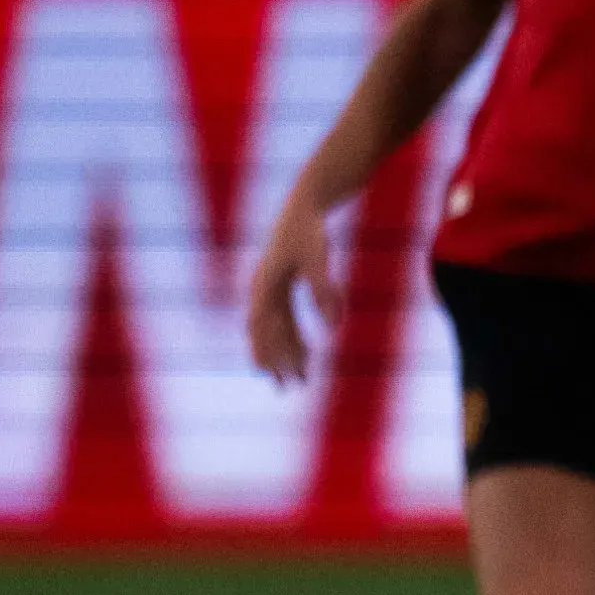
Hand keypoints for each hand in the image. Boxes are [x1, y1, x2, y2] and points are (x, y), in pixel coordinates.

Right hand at [244, 203, 338, 386]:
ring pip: (278, 329)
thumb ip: (325, 293)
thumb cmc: (309, 231)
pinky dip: (295, 337)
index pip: (260, 327)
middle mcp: (263, 290)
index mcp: (264, 285)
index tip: (271, 375)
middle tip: (288, 388)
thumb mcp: (318, 260)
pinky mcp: (284, 287)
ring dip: (288, 353)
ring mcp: (272, 289)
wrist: (306, 206)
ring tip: (301, 378)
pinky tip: (309, 352)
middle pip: (267, 333)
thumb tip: (334, 328)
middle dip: (276, 360)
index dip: (264, 351)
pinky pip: (286, 319)